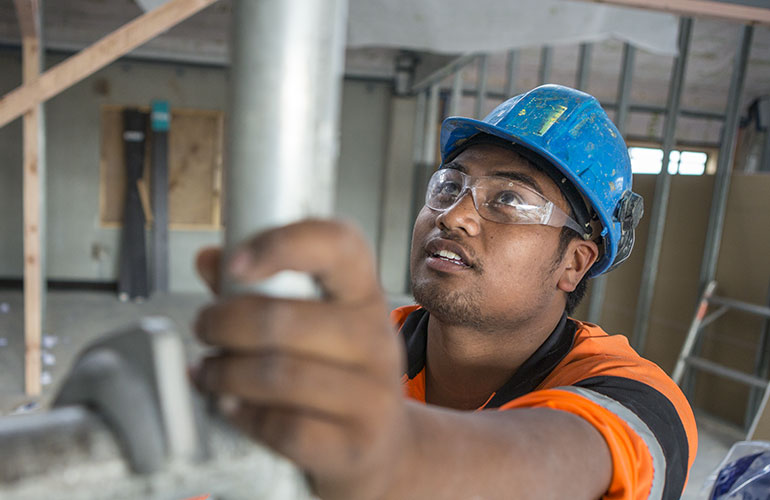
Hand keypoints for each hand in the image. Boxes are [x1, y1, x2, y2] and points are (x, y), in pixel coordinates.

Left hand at [194, 219, 407, 499]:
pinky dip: (244, 415)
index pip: (338, 246)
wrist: (384, 445)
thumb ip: (262, 289)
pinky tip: (232, 406)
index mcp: (364, 294)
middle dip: (223, 322)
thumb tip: (210, 260)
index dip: (283, 243)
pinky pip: (282, 427)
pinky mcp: (356, 443)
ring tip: (208, 370)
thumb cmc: (337, 372)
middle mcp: (376, 338)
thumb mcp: (316, 322)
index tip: (235, 263)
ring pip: (275, 375)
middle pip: (282, 319)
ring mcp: (372, 394)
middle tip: (204, 327)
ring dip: (223, 372)